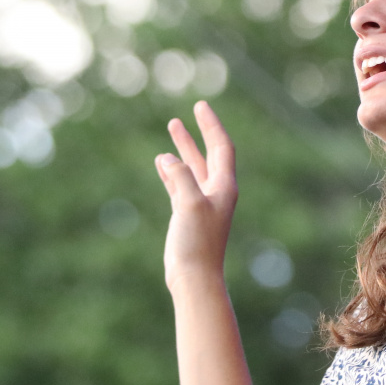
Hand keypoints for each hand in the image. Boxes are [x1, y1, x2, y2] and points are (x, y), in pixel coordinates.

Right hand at [154, 100, 238, 291]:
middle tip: (189, 112)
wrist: (195, 278)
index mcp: (224, 187)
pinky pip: (181, 184)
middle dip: (199, 133)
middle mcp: (217, 193)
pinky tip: (161, 162)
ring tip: (172, 127)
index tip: (201, 106)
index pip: (221, 147)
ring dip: (184, 148)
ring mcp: (202, 204)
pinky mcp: (188, 216)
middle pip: (209, 154)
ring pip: (193, 168)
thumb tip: (167, 159)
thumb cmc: (197, 243)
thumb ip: (181, 178)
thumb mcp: (189, 204)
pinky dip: (172, 171)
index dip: (211, 125)